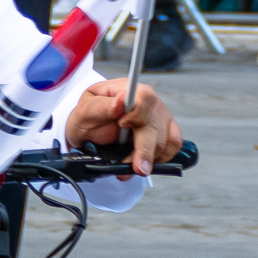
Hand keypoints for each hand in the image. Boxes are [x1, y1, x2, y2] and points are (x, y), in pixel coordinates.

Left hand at [63, 76, 180, 175]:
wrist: (90, 130)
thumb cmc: (87, 119)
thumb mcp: (83, 112)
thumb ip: (100, 108)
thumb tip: (120, 101)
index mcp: (127, 90)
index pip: (143, 98)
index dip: (137, 113)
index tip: (123, 125)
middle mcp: (148, 101)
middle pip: (155, 124)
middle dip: (145, 149)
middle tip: (137, 168)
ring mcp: (159, 115)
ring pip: (165, 140)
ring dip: (149, 159)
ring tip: (131, 168)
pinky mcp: (166, 130)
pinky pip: (173, 146)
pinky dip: (161, 159)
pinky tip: (145, 163)